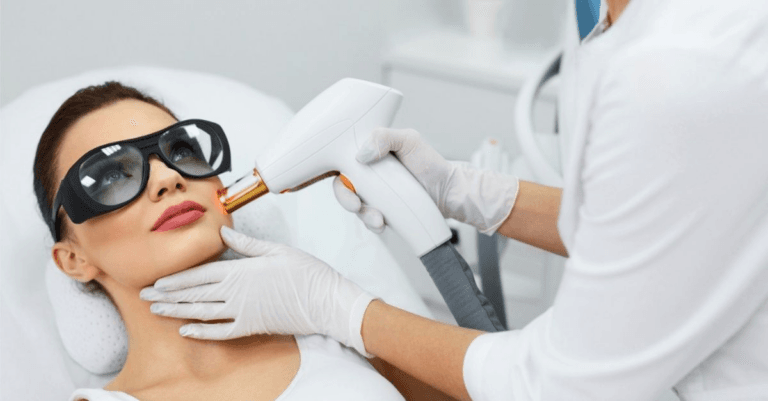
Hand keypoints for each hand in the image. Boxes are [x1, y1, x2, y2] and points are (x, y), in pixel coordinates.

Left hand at [139, 226, 375, 356]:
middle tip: (145, 296)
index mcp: (240, 271)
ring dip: (177, 312)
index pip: (198, 275)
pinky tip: (186, 331)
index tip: (156, 280)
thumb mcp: (276, 250)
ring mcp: (242, 312)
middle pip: (194, 295)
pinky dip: (202, 332)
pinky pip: (221, 332)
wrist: (324, 301)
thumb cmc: (305, 272)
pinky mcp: (251, 326)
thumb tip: (224, 236)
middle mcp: (235, 293)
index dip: (175, 279)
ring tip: (157, 311)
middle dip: (167, 295)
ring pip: (201, 313)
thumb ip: (247, 245)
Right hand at [334, 127, 519, 234]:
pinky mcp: (382, 211)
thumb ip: (384, 137)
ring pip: (356, 207)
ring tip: (378, 219)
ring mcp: (374, 195)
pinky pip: (369, 220)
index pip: (341, 162)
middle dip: (346, 200)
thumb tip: (362, 154)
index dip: (336, 174)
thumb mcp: (409, 140)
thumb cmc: (429, 162)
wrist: (446, 190)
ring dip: (363, 215)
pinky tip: (382, 224)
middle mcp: (367, 175)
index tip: (345, 184)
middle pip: (343, 188)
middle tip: (356, 206)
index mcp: (368, 154)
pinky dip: (372, 224)